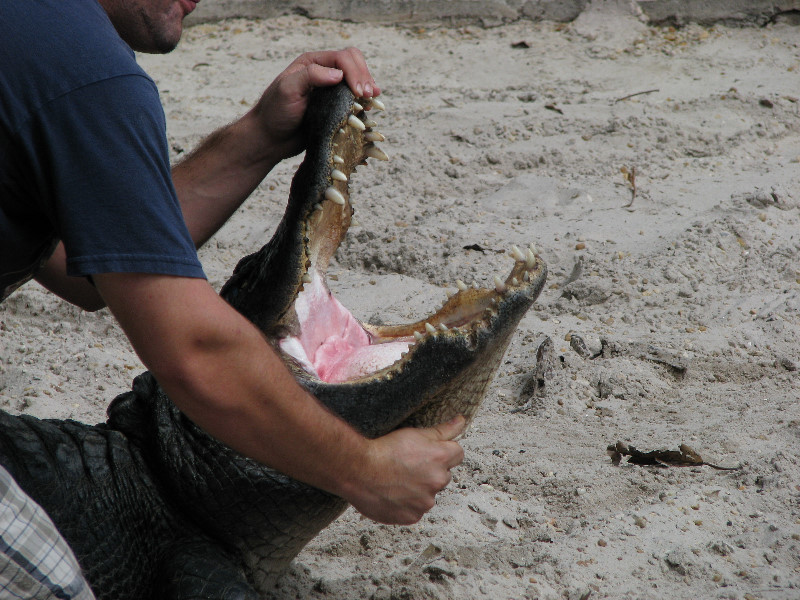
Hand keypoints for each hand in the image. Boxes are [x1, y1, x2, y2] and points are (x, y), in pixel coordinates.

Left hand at [250, 47, 380, 161]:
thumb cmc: (275, 112)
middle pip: (354, 63)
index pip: (342, 58)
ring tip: (373, 99)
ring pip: (357, 80)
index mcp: (312, 64)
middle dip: (364, 77)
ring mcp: (331, 91)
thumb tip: (338, 75)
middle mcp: (323, 73)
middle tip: (370, 95)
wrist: (270, 138)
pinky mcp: (335, 108)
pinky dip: (364, 101)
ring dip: (368, 87)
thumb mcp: (287, 89)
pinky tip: (368, 107)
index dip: (354, 72)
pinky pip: (355, 100)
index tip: (359, 92)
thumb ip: (311, 76)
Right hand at [344, 416, 465, 524]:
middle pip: (442, 475)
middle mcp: (438, 481)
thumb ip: (443, 430)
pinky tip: (392, 493)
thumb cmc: (384, 450)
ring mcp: (425, 502)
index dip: (441, 451)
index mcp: (441, 458)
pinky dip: (406, 504)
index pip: (457, 454)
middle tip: (406, 466)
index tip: (426, 453)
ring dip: (417, 490)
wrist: (358, 471)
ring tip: (396, 480)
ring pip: (428, 494)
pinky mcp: (412, 516)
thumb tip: (461, 421)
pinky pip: (414, 510)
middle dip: (430, 472)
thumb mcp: (415, 434)